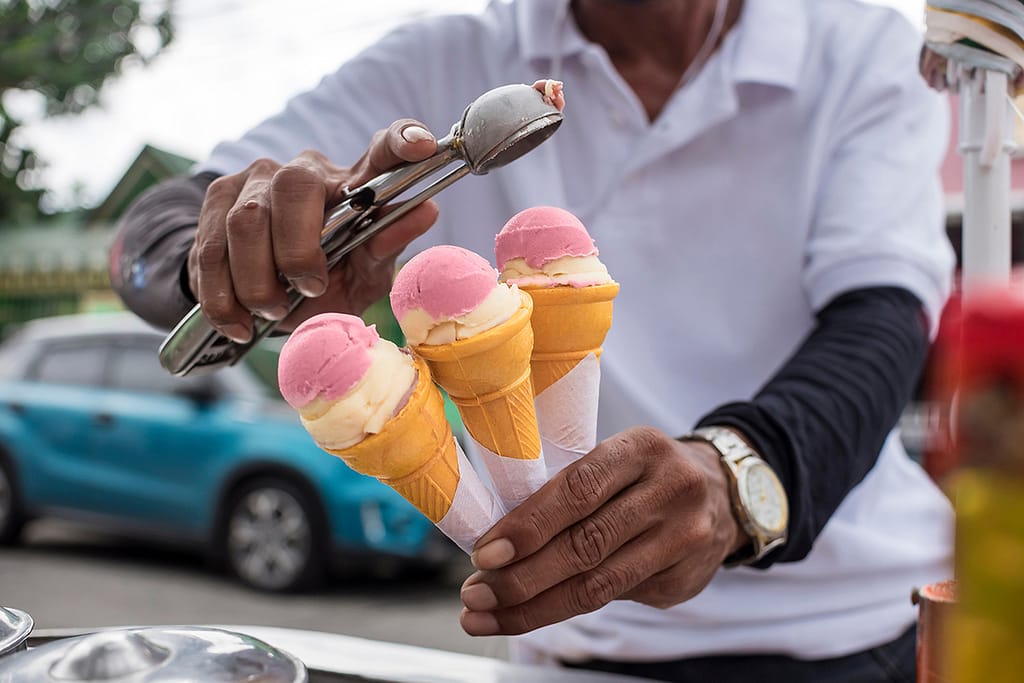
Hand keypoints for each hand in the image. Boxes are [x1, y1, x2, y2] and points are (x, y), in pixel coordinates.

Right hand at [189, 120, 439, 342]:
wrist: (262, 298)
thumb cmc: (328, 280)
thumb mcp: (364, 275)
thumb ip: (388, 246)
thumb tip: (426, 210)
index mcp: (355, 184)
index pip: (382, 150)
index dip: (401, 141)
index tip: (424, 146)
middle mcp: (307, 170)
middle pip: (293, 187)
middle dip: (297, 250)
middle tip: (308, 289)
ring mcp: (256, 180)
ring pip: (244, 221)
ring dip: (258, 281)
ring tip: (274, 312)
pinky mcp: (216, 201)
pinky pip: (207, 247)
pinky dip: (223, 296)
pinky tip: (240, 324)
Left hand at [459, 426, 746, 635]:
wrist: (723, 492)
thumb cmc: (644, 474)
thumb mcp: (616, 458)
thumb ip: (569, 489)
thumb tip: (497, 541)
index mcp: (641, 448)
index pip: (577, 489)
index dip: (527, 526)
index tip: (484, 553)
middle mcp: (669, 491)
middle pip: (586, 545)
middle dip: (521, 577)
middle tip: (475, 595)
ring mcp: (684, 538)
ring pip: (598, 585)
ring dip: (535, 606)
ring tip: (488, 615)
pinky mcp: (685, 579)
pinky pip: (617, 598)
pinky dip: (568, 607)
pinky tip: (534, 611)